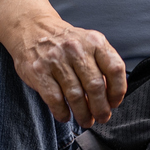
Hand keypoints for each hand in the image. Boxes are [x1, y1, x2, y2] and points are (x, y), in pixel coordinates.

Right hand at [8, 19, 127, 126]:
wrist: (32, 28)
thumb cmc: (65, 42)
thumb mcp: (88, 44)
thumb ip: (101, 65)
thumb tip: (110, 96)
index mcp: (94, 42)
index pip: (115, 69)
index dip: (117, 91)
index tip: (114, 103)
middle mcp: (76, 49)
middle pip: (95, 86)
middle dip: (101, 108)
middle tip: (102, 118)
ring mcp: (56, 60)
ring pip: (76, 96)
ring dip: (83, 114)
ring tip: (86, 120)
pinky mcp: (39, 71)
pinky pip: (55, 99)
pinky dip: (62, 112)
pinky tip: (65, 116)